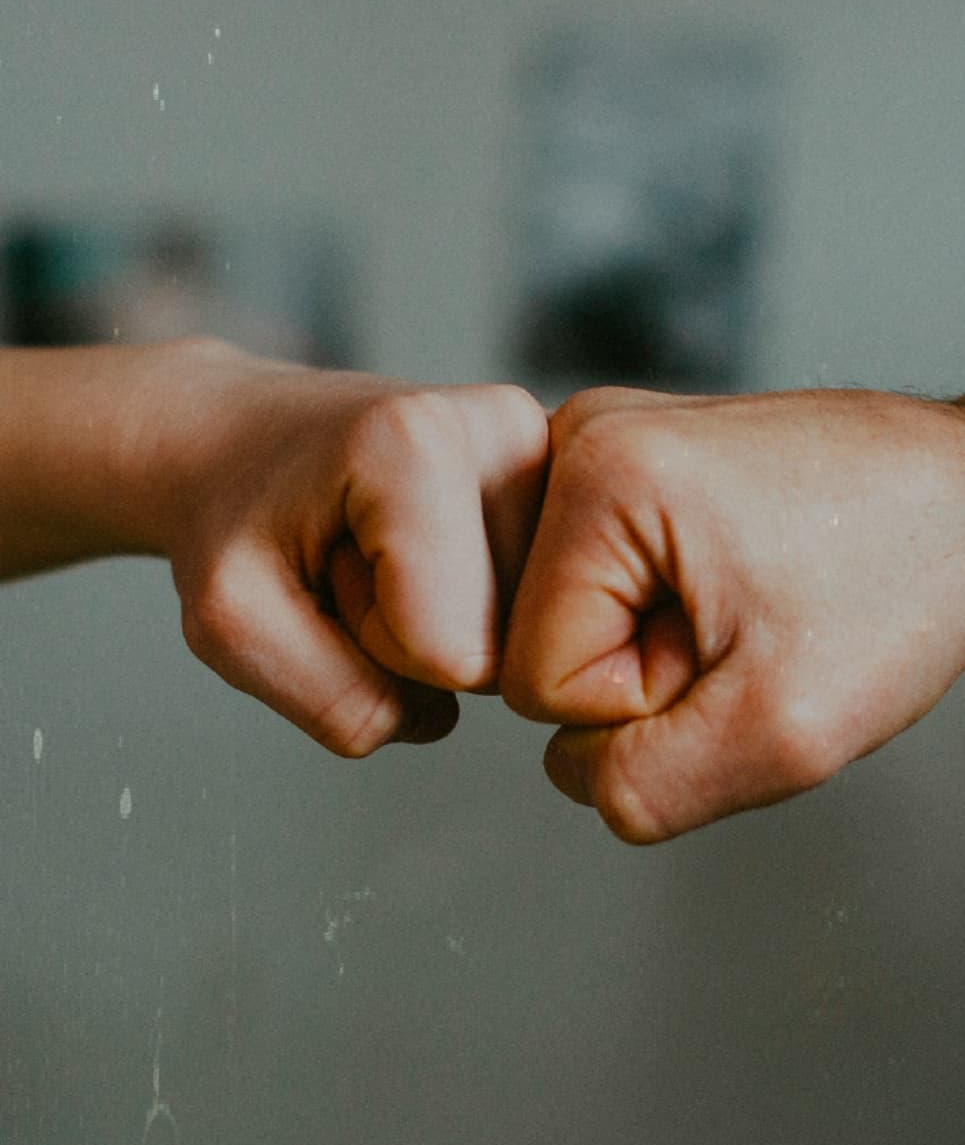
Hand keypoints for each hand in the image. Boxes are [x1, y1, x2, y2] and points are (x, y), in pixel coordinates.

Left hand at [134, 341, 548, 752]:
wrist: (229, 438)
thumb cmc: (225, 515)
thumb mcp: (230, 626)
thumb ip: (337, 701)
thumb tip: (439, 716)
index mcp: (419, 443)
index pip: (453, 654)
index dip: (376, 647)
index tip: (328, 574)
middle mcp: (505, 428)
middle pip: (502, 646)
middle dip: (414, 637)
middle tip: (351, 562)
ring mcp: (545, 448)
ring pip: (525, 632)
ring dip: (442, 621)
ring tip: (378, 550)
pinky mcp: (560, 474)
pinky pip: (537, 605)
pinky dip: (472, 602)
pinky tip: (423, 549)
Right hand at [501, 385, 964, 840]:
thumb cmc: (908, 578)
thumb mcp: (780, 732)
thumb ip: (642, 787)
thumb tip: (574, 772)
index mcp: (599, 474)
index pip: (537, 682)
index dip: (645, 702)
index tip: (738, 647)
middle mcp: (582, 435)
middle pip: (543, 645)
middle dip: (649, 671)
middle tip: (751, 627)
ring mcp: (606, 443)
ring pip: (574, 623)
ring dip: (663, 644)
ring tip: (751, 602)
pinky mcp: (630, 464)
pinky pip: (605, 590)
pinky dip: (670, 612)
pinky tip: (739, 584)